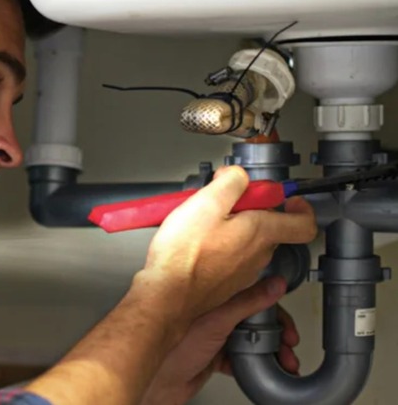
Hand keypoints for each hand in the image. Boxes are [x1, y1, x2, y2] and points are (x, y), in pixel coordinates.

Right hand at [140, 166, 316, 324]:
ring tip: (202, 222)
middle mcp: (257, 256)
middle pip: (268, 227)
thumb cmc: (184, 256)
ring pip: (247, 243)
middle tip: (225, 202)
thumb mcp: (207, 201)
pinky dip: (218, 246)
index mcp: (261, 233)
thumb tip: (238, 177)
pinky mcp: (224, 283)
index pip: (304, 224)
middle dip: (250, 210)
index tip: (287, 199)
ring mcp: (242, 272)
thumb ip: (231, 182)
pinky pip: (230, 258)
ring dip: (231, 228)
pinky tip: (195, 242)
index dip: (300, 207)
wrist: (166, 295)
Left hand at [141, 276, 300, 404]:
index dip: (271, 302)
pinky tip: (266, 368)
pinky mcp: (213, 356)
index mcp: (209, 297)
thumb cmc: (172, 348)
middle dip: (276, 331)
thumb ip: (247, 302)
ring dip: (270, 350)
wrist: (158, 383)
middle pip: (252, 318)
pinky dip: (256, 363)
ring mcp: (212, 336)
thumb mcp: (217, 321)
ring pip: (249, 339)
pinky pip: (241, 357)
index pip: (247, 292)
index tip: (286, 311)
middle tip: (290, 341)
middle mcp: (211, 314)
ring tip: (285, 360)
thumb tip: (272, 284)